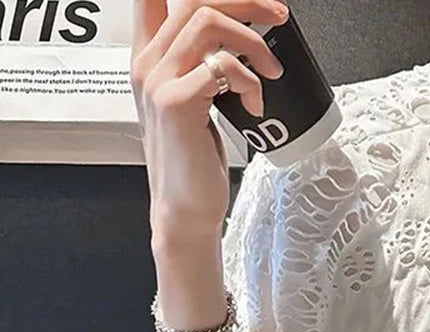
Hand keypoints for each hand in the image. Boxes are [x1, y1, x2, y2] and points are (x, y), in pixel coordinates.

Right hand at [130, 0, 287, 242]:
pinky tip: (256, 103)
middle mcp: (148, 63)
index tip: (248, 2)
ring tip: (271, 70)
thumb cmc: (195, 162)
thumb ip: (205, 67)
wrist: (185, 210)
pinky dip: (250, 80)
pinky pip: (222, 67)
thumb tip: (245, 42)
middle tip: (278, 16)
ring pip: (209, 23)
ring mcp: (158, 81)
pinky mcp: (176, 104)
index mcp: (150, 58)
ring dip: (253, 41)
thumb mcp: (195, 104)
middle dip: (246, 1)